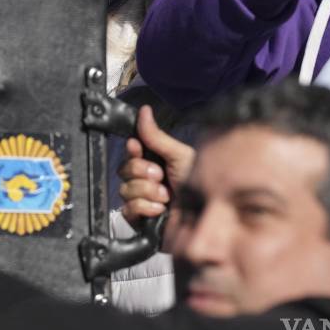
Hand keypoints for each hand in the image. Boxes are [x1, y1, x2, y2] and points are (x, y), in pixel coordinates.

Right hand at [118, 106, 194, 223]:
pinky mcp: (140, 219)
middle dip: (144, 172)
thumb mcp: (179, 156)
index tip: (137, 147)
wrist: (205, 219)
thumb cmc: (199, 186)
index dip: (132, 150)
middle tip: (161, 177)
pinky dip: (145, 208)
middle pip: (124, 169)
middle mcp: (146, 180)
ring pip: (125, 189)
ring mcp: (142, 200)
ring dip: (148, 192)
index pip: (131, 152)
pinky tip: (160, 210)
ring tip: (166, 196)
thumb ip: (156, 136)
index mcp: (155, 163)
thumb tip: (144, 110)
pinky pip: (128, 209)